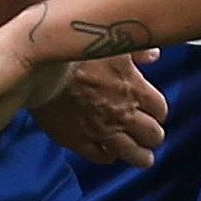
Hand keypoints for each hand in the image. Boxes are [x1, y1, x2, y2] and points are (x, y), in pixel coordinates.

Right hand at [30, 52, 166, 166]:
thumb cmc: (75, 51)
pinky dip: (109, 155)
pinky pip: (103, 158)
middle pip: (153, 136)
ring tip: (140, 155)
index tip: (150, 110)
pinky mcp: (80, 142)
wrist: (40, 67)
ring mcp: (102, 131)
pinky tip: (107, 149)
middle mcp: (123, 115)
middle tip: (145, 132)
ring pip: (135, 155)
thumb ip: (137, 49)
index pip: (160, 110)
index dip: (157, 111)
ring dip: (140, 155)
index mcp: (134, 90)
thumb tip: (153, 54)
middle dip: (151, 135)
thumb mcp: (112, 42)